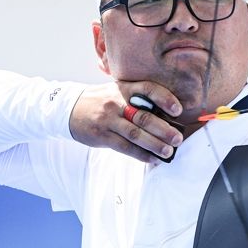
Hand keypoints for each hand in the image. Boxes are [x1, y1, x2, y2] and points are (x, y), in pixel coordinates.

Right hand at [69, 81, 183, 162]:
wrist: (69, 108)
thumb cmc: (103, 101)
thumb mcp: (118, 91)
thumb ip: (138, 100)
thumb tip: (167, 118)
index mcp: (124, 88)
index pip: (148, 89)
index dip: (165, 99)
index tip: (178, 110)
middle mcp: (116, 102)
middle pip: (144, 116)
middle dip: (164, 129)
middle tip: (178, 138)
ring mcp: (108, 119)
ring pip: (135, 134)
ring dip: (155, 145)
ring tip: (168, 152)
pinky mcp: (102, 135)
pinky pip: (125, 147)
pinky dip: (141, 154)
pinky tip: (152, 159)